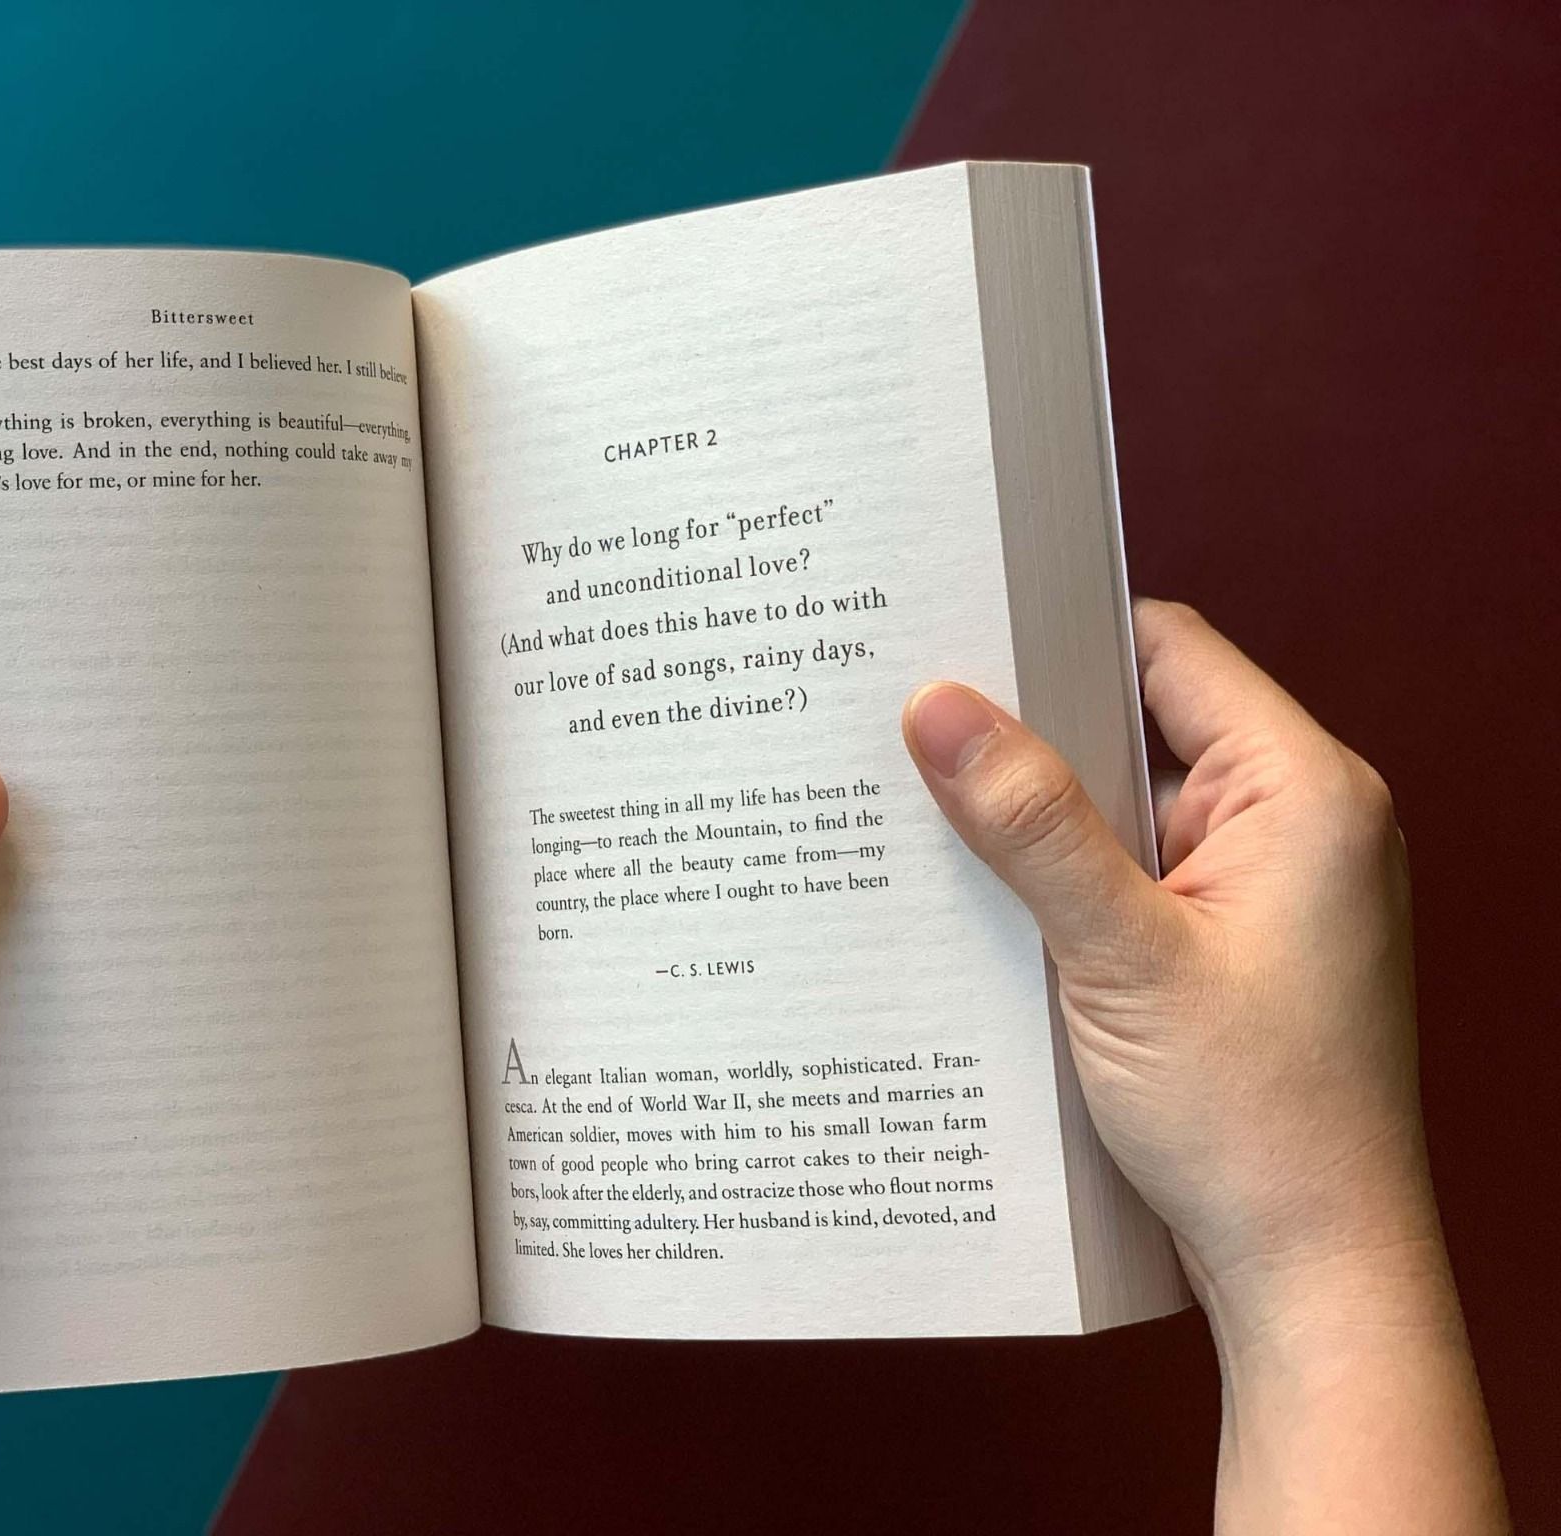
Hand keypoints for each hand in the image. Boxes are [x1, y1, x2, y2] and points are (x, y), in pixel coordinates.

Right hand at [903, 599, 1506, 1532]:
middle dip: (1029, 740)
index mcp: (1304, 792)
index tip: (951, 644)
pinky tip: (983, 912)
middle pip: (1138, 728)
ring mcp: (1263, 890)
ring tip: (927, 826)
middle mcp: (1296, 824)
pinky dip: (1060, 889)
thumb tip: (939, 707)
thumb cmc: (1254, 1121)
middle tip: (910, 736)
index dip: (1059, 640)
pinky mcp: (1228, 949)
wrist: (1312, 1272)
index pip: (1169, 651)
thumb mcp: (1123, 957)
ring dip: (1037, 826)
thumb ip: (1031, 825)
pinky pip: (1128, 880)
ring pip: (1122, 811)